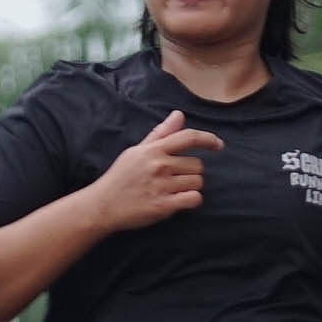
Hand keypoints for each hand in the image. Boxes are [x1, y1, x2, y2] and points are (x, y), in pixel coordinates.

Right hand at [90, 110, 223, 232]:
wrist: (103, 205)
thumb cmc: (121, 177)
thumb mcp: (137, 151)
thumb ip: (160, 133)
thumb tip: (179, 115)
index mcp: (154, 150)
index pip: (188, 138)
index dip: (208, 139)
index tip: (218, 145)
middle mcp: (160, 165)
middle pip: (197, 165)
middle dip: (191, 172)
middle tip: (174, 179)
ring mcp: (162, 186)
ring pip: (197, 182)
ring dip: (191, 187)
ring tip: (173, 191)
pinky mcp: (163, 206)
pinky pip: (193, 199)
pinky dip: (191, 200)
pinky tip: (179, 201)